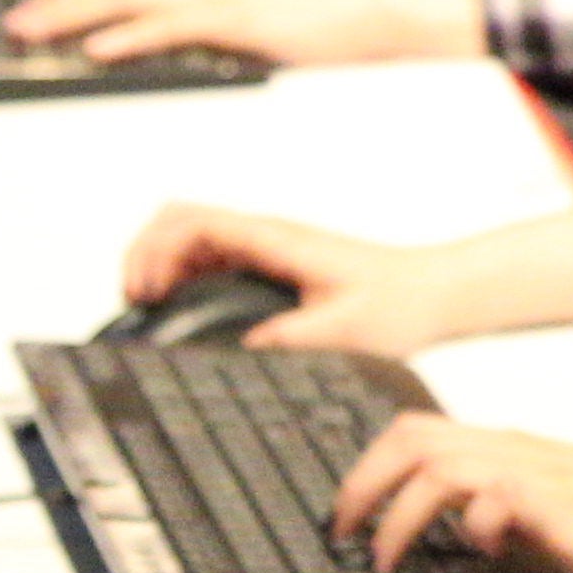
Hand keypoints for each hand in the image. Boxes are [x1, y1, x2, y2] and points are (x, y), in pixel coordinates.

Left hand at [9, 0, 478, 70]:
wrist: (355, 15)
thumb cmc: (299, 20)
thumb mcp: (233, 15)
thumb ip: (189, 16)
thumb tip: (143, 26)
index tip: (31, 9)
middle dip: (57, 0)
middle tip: (13, 21)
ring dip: (76, 12)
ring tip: (35, 29)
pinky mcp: (234, 18)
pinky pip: (172, 26)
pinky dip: (132, 35)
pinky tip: (101, 47)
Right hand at [113, 200, 476, 354]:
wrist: (435, 293)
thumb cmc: (400, 303)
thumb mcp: (341, 331)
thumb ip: (287, 339)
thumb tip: (234, 351)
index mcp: (276, 240)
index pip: (193, 222)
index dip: (155, 252)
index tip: (145, 293)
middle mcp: (267, 237)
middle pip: (181, 221)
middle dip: (146, 254)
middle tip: (137, 302)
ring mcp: (269, 248)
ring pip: (194, 239)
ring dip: (163, 264)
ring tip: (150, 308)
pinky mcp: (275, 265)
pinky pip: (215, 259)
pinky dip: (186, 276)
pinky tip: (183, 309)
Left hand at [331, 414, 572, 572]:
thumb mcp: (554, 515)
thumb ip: (506, 517)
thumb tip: (456, 537)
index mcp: (512, 450)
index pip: (418, 434)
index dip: (367, 468)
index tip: (347, 513)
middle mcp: (517, 452)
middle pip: (411, 438)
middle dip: (361, 484)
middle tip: (342, 531)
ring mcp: (539, 475)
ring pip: (439, 466)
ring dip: (398, 513)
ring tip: (384, 557)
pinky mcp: (563, 506)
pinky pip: (497, 497)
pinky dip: (471, 524)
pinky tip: (476, 552)